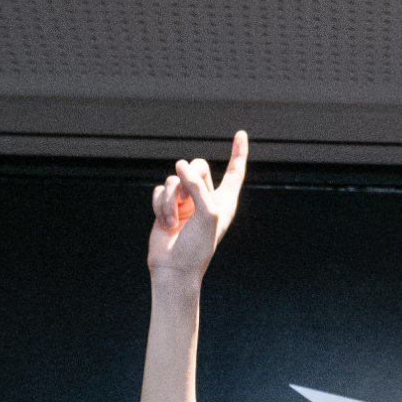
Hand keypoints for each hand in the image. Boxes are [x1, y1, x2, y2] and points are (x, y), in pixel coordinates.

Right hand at [147, 131, 248, 290]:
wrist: (174, 267)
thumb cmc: (197, 245)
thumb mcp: (207, 212)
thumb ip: (197, 184)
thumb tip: (179, 166)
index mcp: (224, 201)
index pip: (234, 171)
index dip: (238, 153)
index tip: (241, 134)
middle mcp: (205, 198)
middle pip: (198, 166)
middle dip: (189, 178)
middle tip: (187, 196)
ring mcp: (185, 202)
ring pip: (175, 178)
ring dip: (171, 199)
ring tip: (173, 221)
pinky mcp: (166, 206)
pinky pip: (160, 190)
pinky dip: (160, 205)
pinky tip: (164, 223)